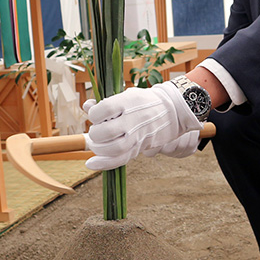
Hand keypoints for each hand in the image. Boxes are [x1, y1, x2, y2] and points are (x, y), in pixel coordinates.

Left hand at [83, 82, 201, 170]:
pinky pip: (121, 159)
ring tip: (98, 143)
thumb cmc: (145, 101)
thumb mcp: (127, 95)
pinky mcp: (140, 147)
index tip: (96, 115)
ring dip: (99, 148)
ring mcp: (138, 135)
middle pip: (105, 132)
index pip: (103, 110)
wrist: (174, 110)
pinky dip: (104, 163)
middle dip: (95, 133)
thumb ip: (106, 103)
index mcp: (128, 102)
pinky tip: (92, 163)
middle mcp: (133, 119)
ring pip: (112, 148)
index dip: (94, 114)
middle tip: (97, 131)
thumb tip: (86, 106)